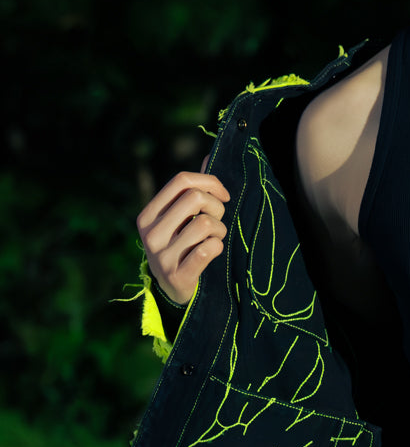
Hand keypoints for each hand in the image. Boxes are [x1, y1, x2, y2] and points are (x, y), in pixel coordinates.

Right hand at [136, 166, 229, 307]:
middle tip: (217, 221)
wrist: (174, 290)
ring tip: (214, 239)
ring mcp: (161, 256)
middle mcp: (150, 233)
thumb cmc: (182, 246)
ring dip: (220, 230)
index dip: (209, 182)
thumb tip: (210, 155)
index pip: (181, 180)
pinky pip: (209, 249)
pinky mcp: (177, 275)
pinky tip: (212, 252)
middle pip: (195, 198)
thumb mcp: (180, 219)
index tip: (223, 195)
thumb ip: (194, 190)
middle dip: (217, 207)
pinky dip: (218, 247)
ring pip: (206, 224)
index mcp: (148, 214)